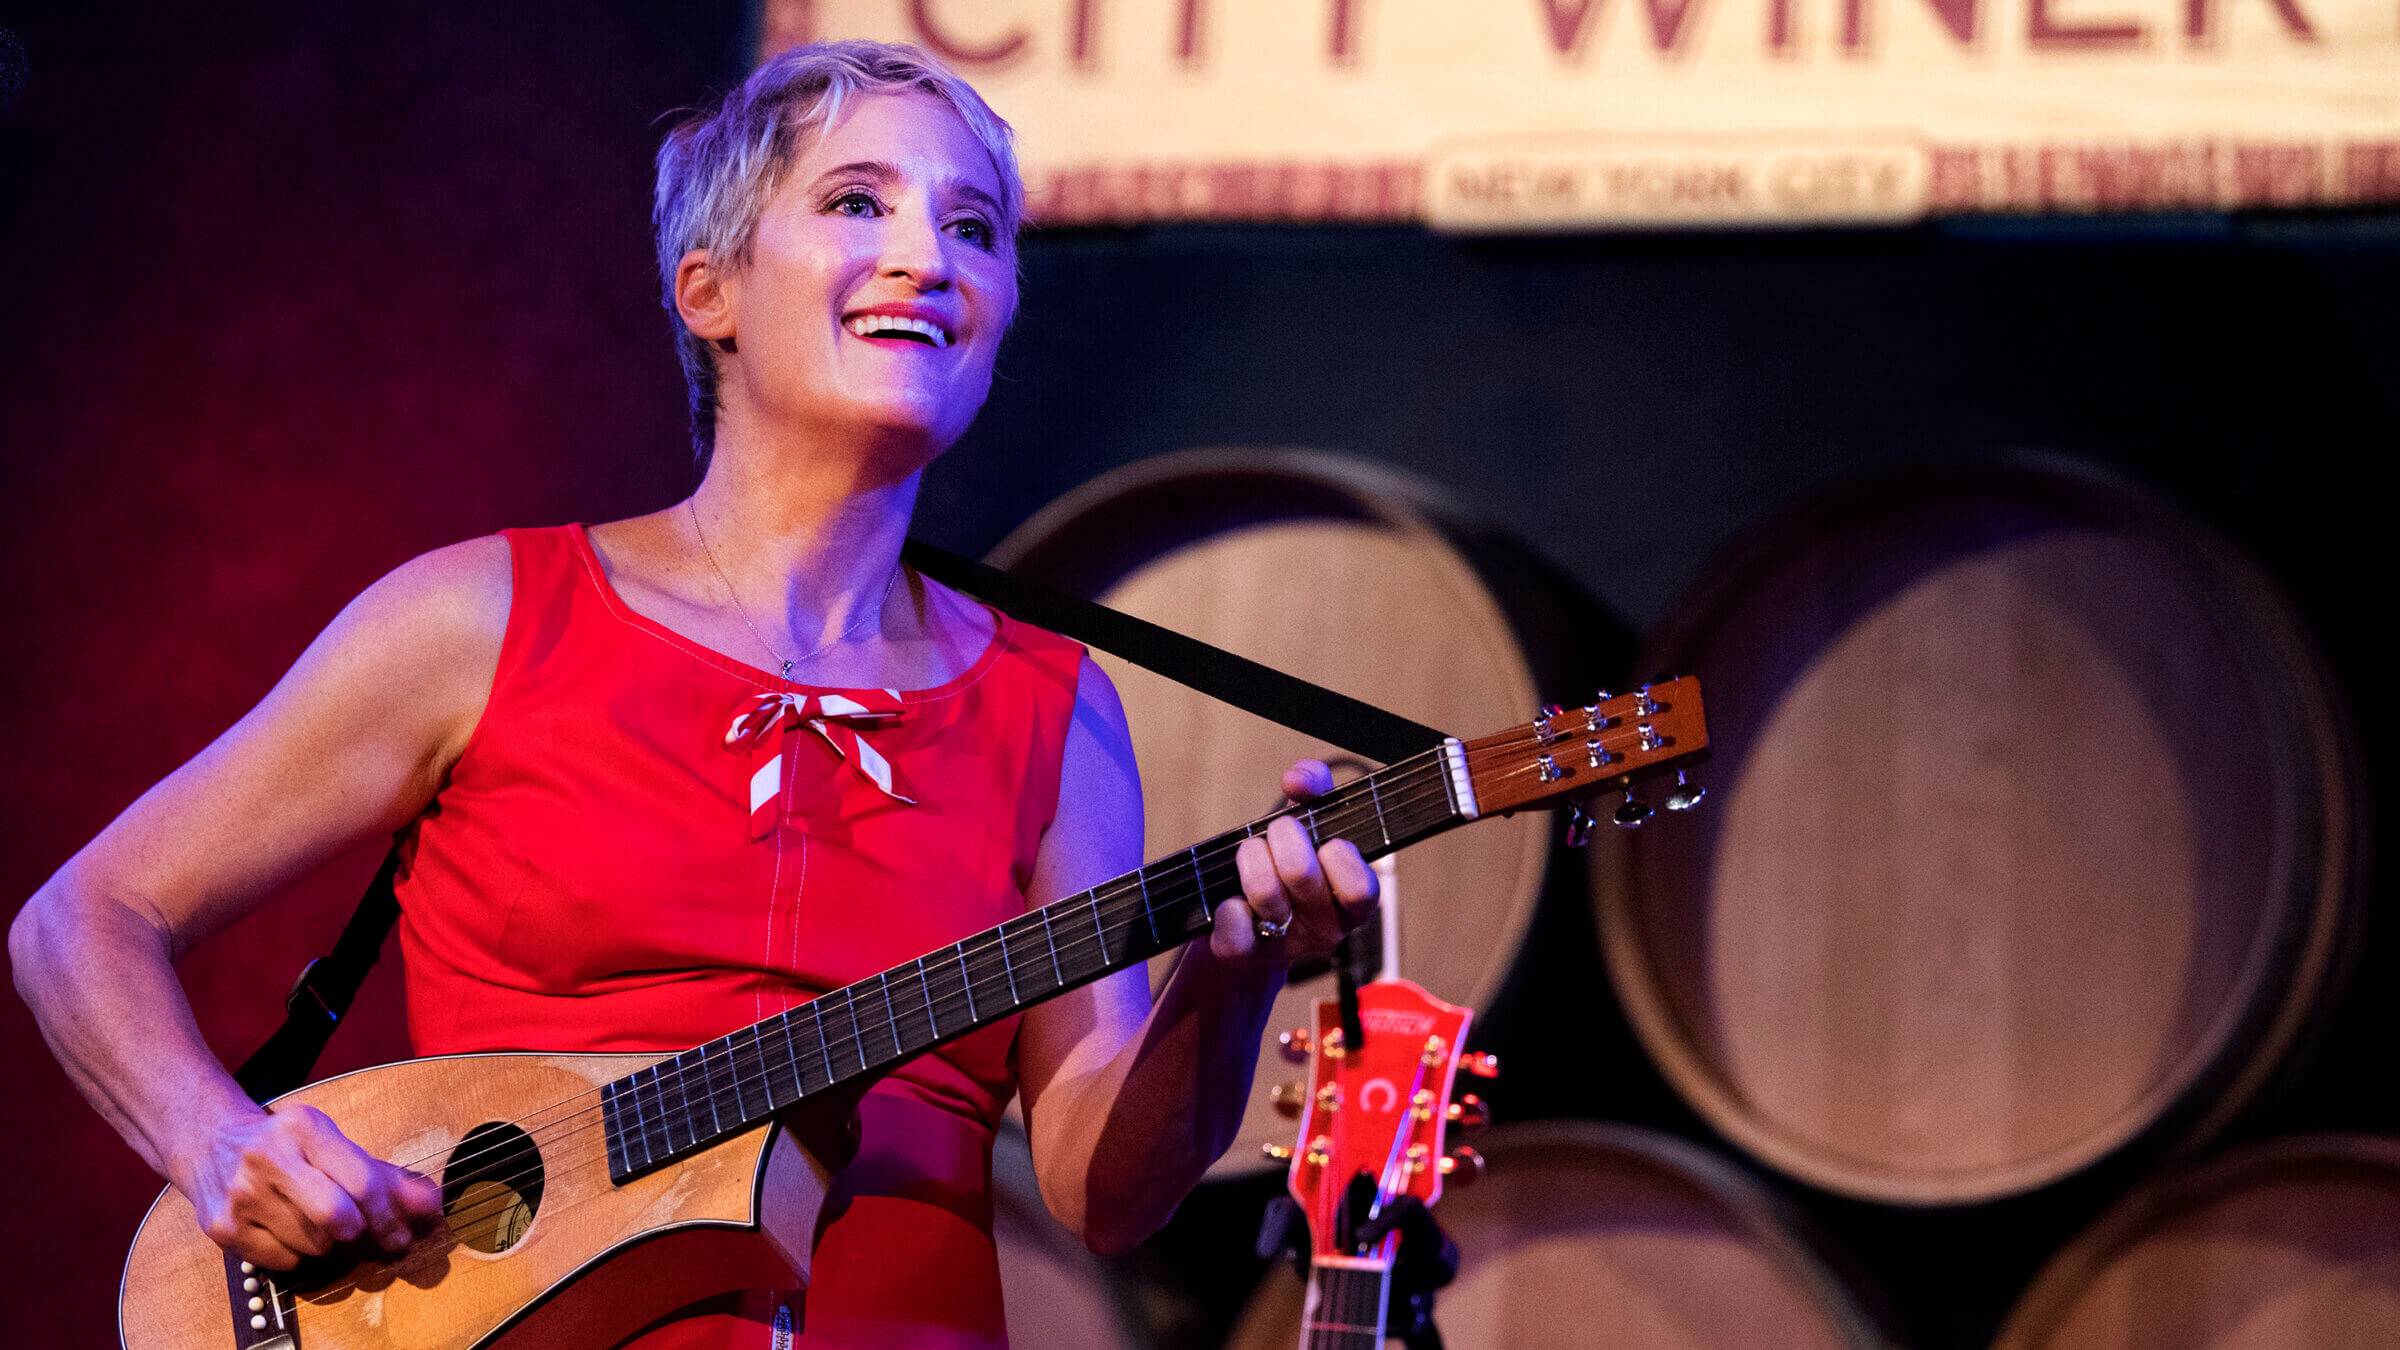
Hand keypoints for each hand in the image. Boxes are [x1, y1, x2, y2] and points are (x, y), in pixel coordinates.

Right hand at [175, 1100, 444, 1269]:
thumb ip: (385, 1175)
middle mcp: (268, 1157)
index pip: (361, 1180)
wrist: (209, 1141)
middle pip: (336, 1217)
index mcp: (305, 1128)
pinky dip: (295, 1253)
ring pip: (312, 1243)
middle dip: (356, 1230)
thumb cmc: (286, 1145)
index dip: (389, 1214)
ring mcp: (242, 1194)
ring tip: (309, 1217)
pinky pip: (284, 1261)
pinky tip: (283, 1228)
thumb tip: (431, 1204)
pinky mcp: (223, 1227)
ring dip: (324, 1241)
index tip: (401, 1235)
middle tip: (354, 1228)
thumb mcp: (332, 1145)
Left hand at [1211, 760, 1379, 967]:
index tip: (1327, 841)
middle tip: (1278, 832)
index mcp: (1349, 902)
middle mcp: (1323, 929)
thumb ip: (1317, 791)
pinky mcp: (1244, 957)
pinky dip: (1227, 907)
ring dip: (1250, 859)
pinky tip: (1231, 901)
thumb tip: (1298, 781)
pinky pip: (1234, 926)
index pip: (1362, 889)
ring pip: (1265, 894)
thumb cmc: (1285, 869)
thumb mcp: (1310, 828)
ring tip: (1250, 854)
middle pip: (1302, 874)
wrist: (1247, 934)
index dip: (1341, 858)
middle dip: (1282, 837)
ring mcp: (1284, 946)